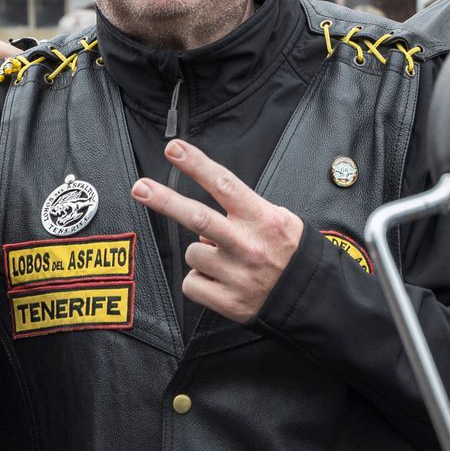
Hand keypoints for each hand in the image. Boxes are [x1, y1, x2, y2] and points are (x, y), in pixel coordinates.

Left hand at [132, 140, 304, 323]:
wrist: (309, 296)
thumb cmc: (287, 252)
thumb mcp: (279, 218)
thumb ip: (243, 212)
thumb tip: (202, 224)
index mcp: (261, 219)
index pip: (224, 184)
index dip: (196, 164)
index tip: (174, 149)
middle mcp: (248, 245)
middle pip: (198, 217)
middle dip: (165, 200)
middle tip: (140, 187)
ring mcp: (238, 275)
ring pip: (193, 253)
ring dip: (202, 255)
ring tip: (226, 262)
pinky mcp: (229, 302)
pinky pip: (192, 284)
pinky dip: (201, 282)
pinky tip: (221, 282)